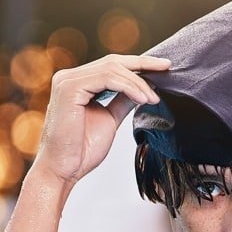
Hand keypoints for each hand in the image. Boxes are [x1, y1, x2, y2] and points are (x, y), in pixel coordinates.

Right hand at [31, 54, 168, 186]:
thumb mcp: (110, 119)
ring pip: (112, 68)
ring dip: (138, 82)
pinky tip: (142, 99)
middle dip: (143, 64)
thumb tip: (143, 90)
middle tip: (167, 68)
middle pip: (113, 62)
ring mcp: (67, 80)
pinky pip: (106, 78)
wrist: (64, 169)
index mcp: (78, 83)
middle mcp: (69, 77)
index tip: (164, 68)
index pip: (112, 66)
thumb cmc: (82, 149)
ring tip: (153, 99)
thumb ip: (122, 101)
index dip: (139, 64)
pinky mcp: (69, 88)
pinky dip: (129, 87)